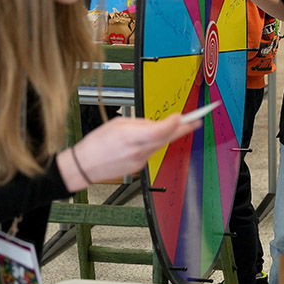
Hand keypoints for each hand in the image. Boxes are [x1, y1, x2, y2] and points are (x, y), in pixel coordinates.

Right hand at [57, 113, 200, 190]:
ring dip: (169, 134)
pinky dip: (155, 143)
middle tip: (197, 121)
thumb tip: (155, 123)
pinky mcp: (139, 166)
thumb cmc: (96, 143)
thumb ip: (139, 123)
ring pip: (160, 145)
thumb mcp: (117, 124)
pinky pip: (152, 151)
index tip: (181, 117)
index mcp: (130, 137)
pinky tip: (152, 137)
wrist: (85, 166)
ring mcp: (139, 160)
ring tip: (180, 125)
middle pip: (166, 138)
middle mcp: (137, 150)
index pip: (158, 131)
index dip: (172, 124)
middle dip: (183, 129)